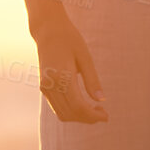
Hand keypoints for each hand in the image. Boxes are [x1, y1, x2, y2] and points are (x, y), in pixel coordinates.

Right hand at [32, 9, 107, 123]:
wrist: (48, 30)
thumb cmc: (70, 40)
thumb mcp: (85, 57)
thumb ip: (92, 80)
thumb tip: (101, 101)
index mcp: (62, 76)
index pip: (78, 106)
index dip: (93, 116)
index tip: (106, 116)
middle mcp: (50, 85)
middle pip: (70, 113)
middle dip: (88, 118)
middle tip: (104, 113)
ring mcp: (44, 87)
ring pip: (62, 114)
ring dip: (79, 117)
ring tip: (96, 109)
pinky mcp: (43, 87)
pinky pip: (57, 107)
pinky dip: (71, 111)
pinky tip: (84, 105)